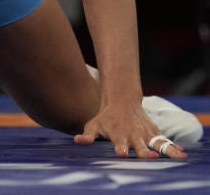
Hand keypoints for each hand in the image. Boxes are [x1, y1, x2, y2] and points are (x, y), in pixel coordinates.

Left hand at [73, 100, 187, 158]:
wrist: (121, 101)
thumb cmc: (105, 118)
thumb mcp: (93, 125)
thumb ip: (87, 136)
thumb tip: (77, 141)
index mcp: (119, 136)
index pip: (120, 145)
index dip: (121, 150)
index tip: (123, 154)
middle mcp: (134, 136)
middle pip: (141, 147)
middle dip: (144, 152)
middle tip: (150, 157)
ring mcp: (145, 134)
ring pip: (157, 144)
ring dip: (166, 151)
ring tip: (177, 157)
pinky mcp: (154, 132)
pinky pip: (165, 140)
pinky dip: (173, 146)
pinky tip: (181, 152)